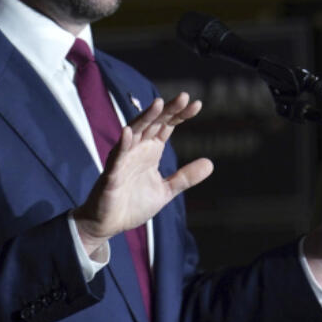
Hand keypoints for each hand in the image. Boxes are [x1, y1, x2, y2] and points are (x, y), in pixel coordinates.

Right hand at [73, 93, 212, 252]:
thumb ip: (185, 177)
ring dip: (145, 118)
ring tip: (158, 104)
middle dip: (167, 110)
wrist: (110, 224)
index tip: (197, 104)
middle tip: (183, 96)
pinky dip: (122, 143)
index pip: (167, 126)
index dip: (180, 115)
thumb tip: (211, 163)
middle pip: (153, 123)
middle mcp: (137, 149)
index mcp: (151, 151)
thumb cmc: (134, 204)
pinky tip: (128, 131)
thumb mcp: (165, 191)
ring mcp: (123, 159)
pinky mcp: (111, 173)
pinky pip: (117, 156)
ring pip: (135, 132)